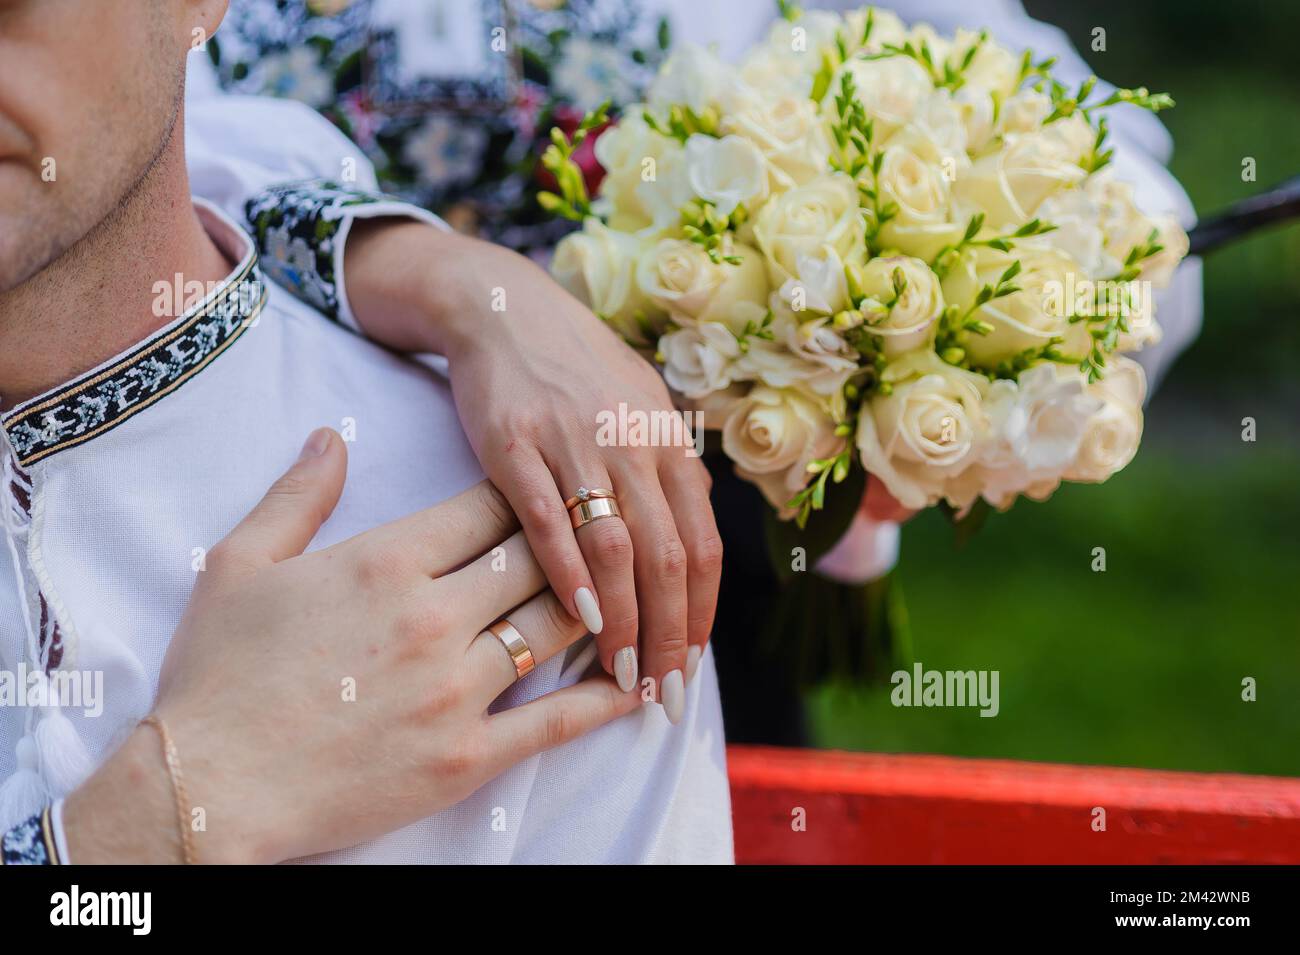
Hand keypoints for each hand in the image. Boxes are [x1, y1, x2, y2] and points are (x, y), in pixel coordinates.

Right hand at [64, 428, 640, 863]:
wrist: (206, 787)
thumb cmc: (216, 674)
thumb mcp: (238, 565)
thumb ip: (298, 494)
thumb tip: (332, 435)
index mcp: (387, 560)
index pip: (491, 503)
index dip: (532, 489)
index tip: (555, 482)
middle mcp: (435, 616)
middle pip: (539, 556)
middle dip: (576, 537)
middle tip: (604, 529)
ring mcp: (457, 689)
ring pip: (557, 627)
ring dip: (599, 605)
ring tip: (630, 590)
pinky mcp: (467, 758)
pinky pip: (557, 721)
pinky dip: (605, 698)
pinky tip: (638, 679)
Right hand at [346, 224, 722, 722]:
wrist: (503, 309)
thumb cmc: (577, 372)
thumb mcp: (642, 410)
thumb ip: (669, 474)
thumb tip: (693, 546)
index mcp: (669, 444)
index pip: (703, 547)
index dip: (701, 615)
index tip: (690, 666)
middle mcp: (634, 444)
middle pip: (668, 558)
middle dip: (669, 636)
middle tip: (662, 694)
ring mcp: (576, 442)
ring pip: (616, 546)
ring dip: (625, 620)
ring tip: (622, 673)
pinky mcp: (516, 442)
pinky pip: (549, 517)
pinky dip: (568, 571)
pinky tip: (579, 617)